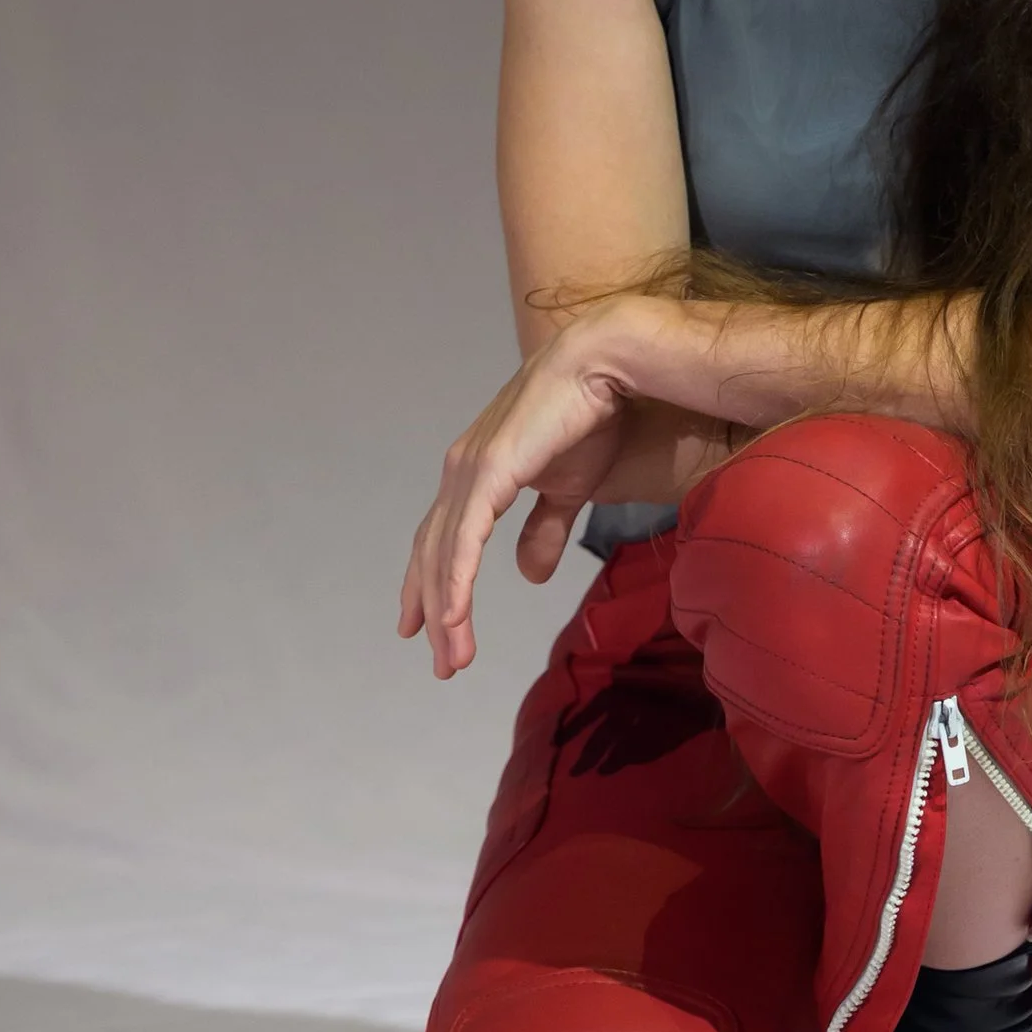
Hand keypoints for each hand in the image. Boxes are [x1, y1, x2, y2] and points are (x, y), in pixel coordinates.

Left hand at [397, 304, 647, 678]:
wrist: (603, 368)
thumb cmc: (588, 419)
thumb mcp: (566, 490)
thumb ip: (544, 530)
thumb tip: (529, 577)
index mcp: (476, 475)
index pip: (442, 540)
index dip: (432, 584)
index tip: (427, 628)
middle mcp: (461, 472)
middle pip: (435, 555)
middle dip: (435, 612)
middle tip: (445, 663)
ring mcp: (470, 472)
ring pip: (445, 555)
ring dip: (446, 611)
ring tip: (453, 657)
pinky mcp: (488, 473)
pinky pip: (464, 539)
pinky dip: (455, 582)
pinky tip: (453, 617)